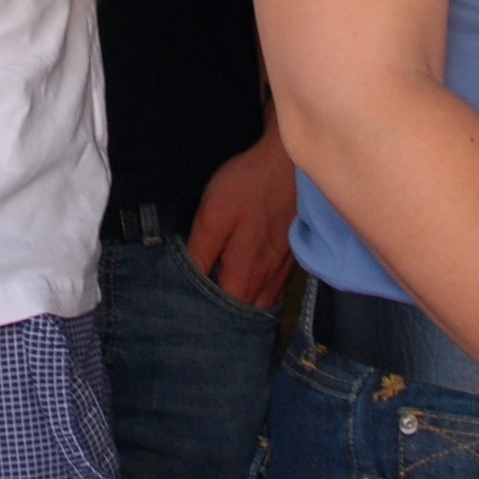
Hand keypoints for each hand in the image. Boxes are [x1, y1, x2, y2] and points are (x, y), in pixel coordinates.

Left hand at [185, 125, 297, 309]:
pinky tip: (248, 286)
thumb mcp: (213, 216)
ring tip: (222, 302)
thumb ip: (200, 254)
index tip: (186, 310)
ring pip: (263, 304)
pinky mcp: (293, 256)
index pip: (224, 312)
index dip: (204, 314)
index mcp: (246, 274)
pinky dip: (261, 294)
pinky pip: (276, 289)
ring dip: (245, 308)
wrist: (289, 161)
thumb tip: (186, 283)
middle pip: (246, 314)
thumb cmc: (248, 186)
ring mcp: (284, 269)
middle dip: (226, 317)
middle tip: (201, 308)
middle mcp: (269, 280)